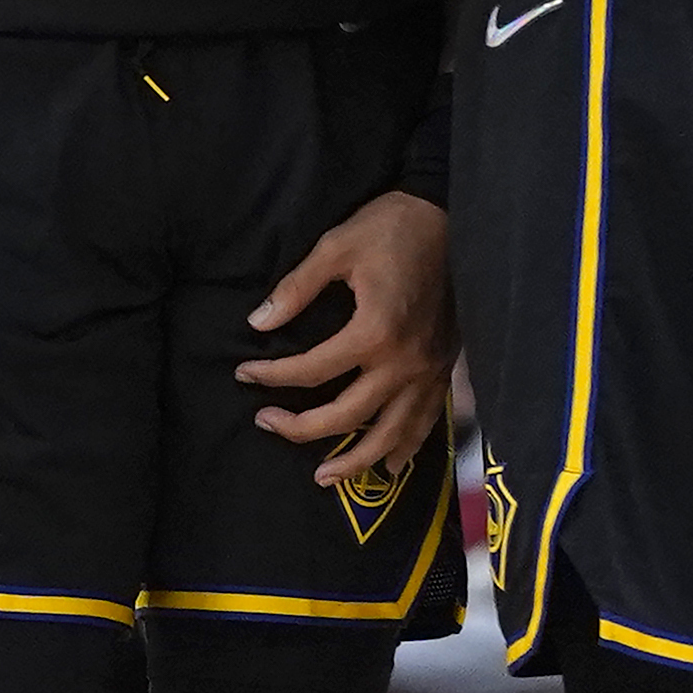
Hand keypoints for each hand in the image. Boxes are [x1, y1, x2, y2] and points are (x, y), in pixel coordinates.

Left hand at [239, 191, 451, 486]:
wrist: (447, 215)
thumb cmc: (389, 228)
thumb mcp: (335, 247)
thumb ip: (296, 289)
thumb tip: (258, 324)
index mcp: (375, 331)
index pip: (313, 370)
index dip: (272, 376)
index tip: (245, 373)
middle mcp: (404, 361)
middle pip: (348, 415)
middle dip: (302, 428)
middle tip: (267, 424)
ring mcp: (428, 370)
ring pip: (391, 433)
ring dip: (356, 460)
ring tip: (323, 477)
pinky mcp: (444, 368)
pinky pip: (426, 421)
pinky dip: (407, 448)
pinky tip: (389, 467)